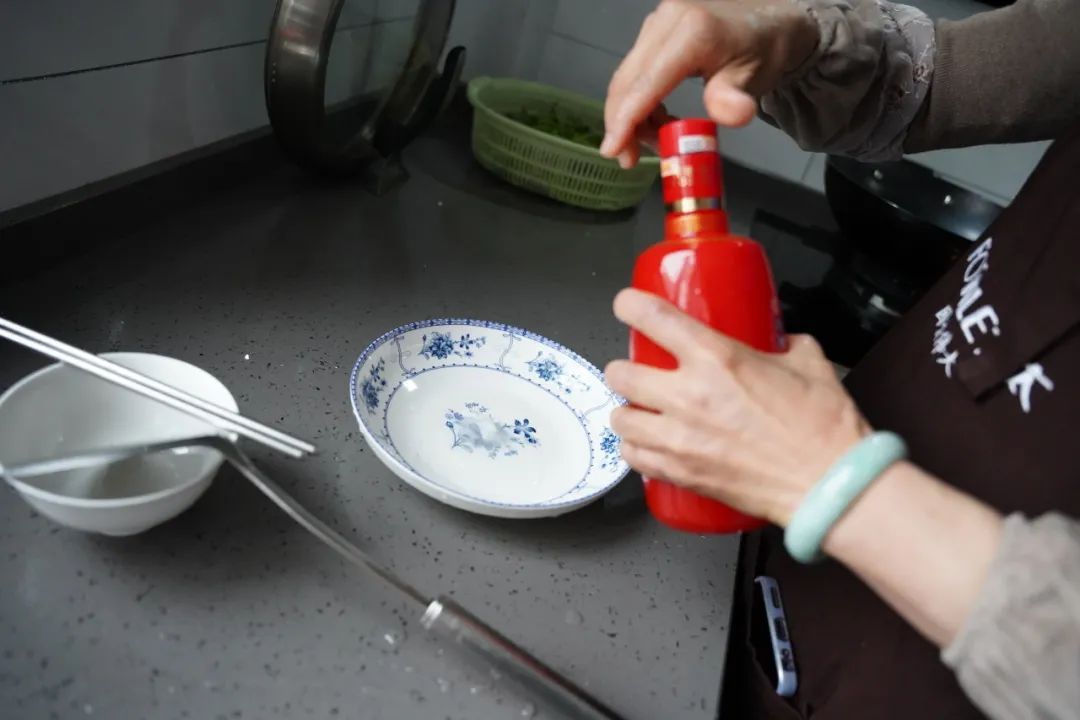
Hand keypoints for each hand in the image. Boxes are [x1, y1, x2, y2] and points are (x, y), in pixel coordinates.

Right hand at [601, 0, 818, 167]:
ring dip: (631, 115)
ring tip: (656, 139)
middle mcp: (667, 20)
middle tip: (632, 158)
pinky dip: (638, 100)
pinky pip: (635, 70)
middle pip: (627, 81)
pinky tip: (656, 118)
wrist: (771, 18)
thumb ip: (734, 95)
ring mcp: (658, 22)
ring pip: (627, 77)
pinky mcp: (655, 29)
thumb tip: (731, 114)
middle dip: (623, 124)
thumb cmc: (764, 49)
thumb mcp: (755, 76)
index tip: (612, 151)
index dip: (625, 120)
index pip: (647, 82)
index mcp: (692, 32)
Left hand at [604, 289, 869, 525]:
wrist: (830, 485)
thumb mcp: (807, 363)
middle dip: (623, 369)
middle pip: (619, 373)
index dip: (630, 305)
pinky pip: (633, 457)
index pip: (652, 317)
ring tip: (641, 411)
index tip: (628, 306)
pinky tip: (647, 444)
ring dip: (627, 411)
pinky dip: (635, 449)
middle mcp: (689, 396)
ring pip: (619, 419)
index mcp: (716, 358)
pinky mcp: (681, 472)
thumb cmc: (823, 428)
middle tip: (636, 371)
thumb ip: (784, 344)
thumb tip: (777, 339)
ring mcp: (680, 438)